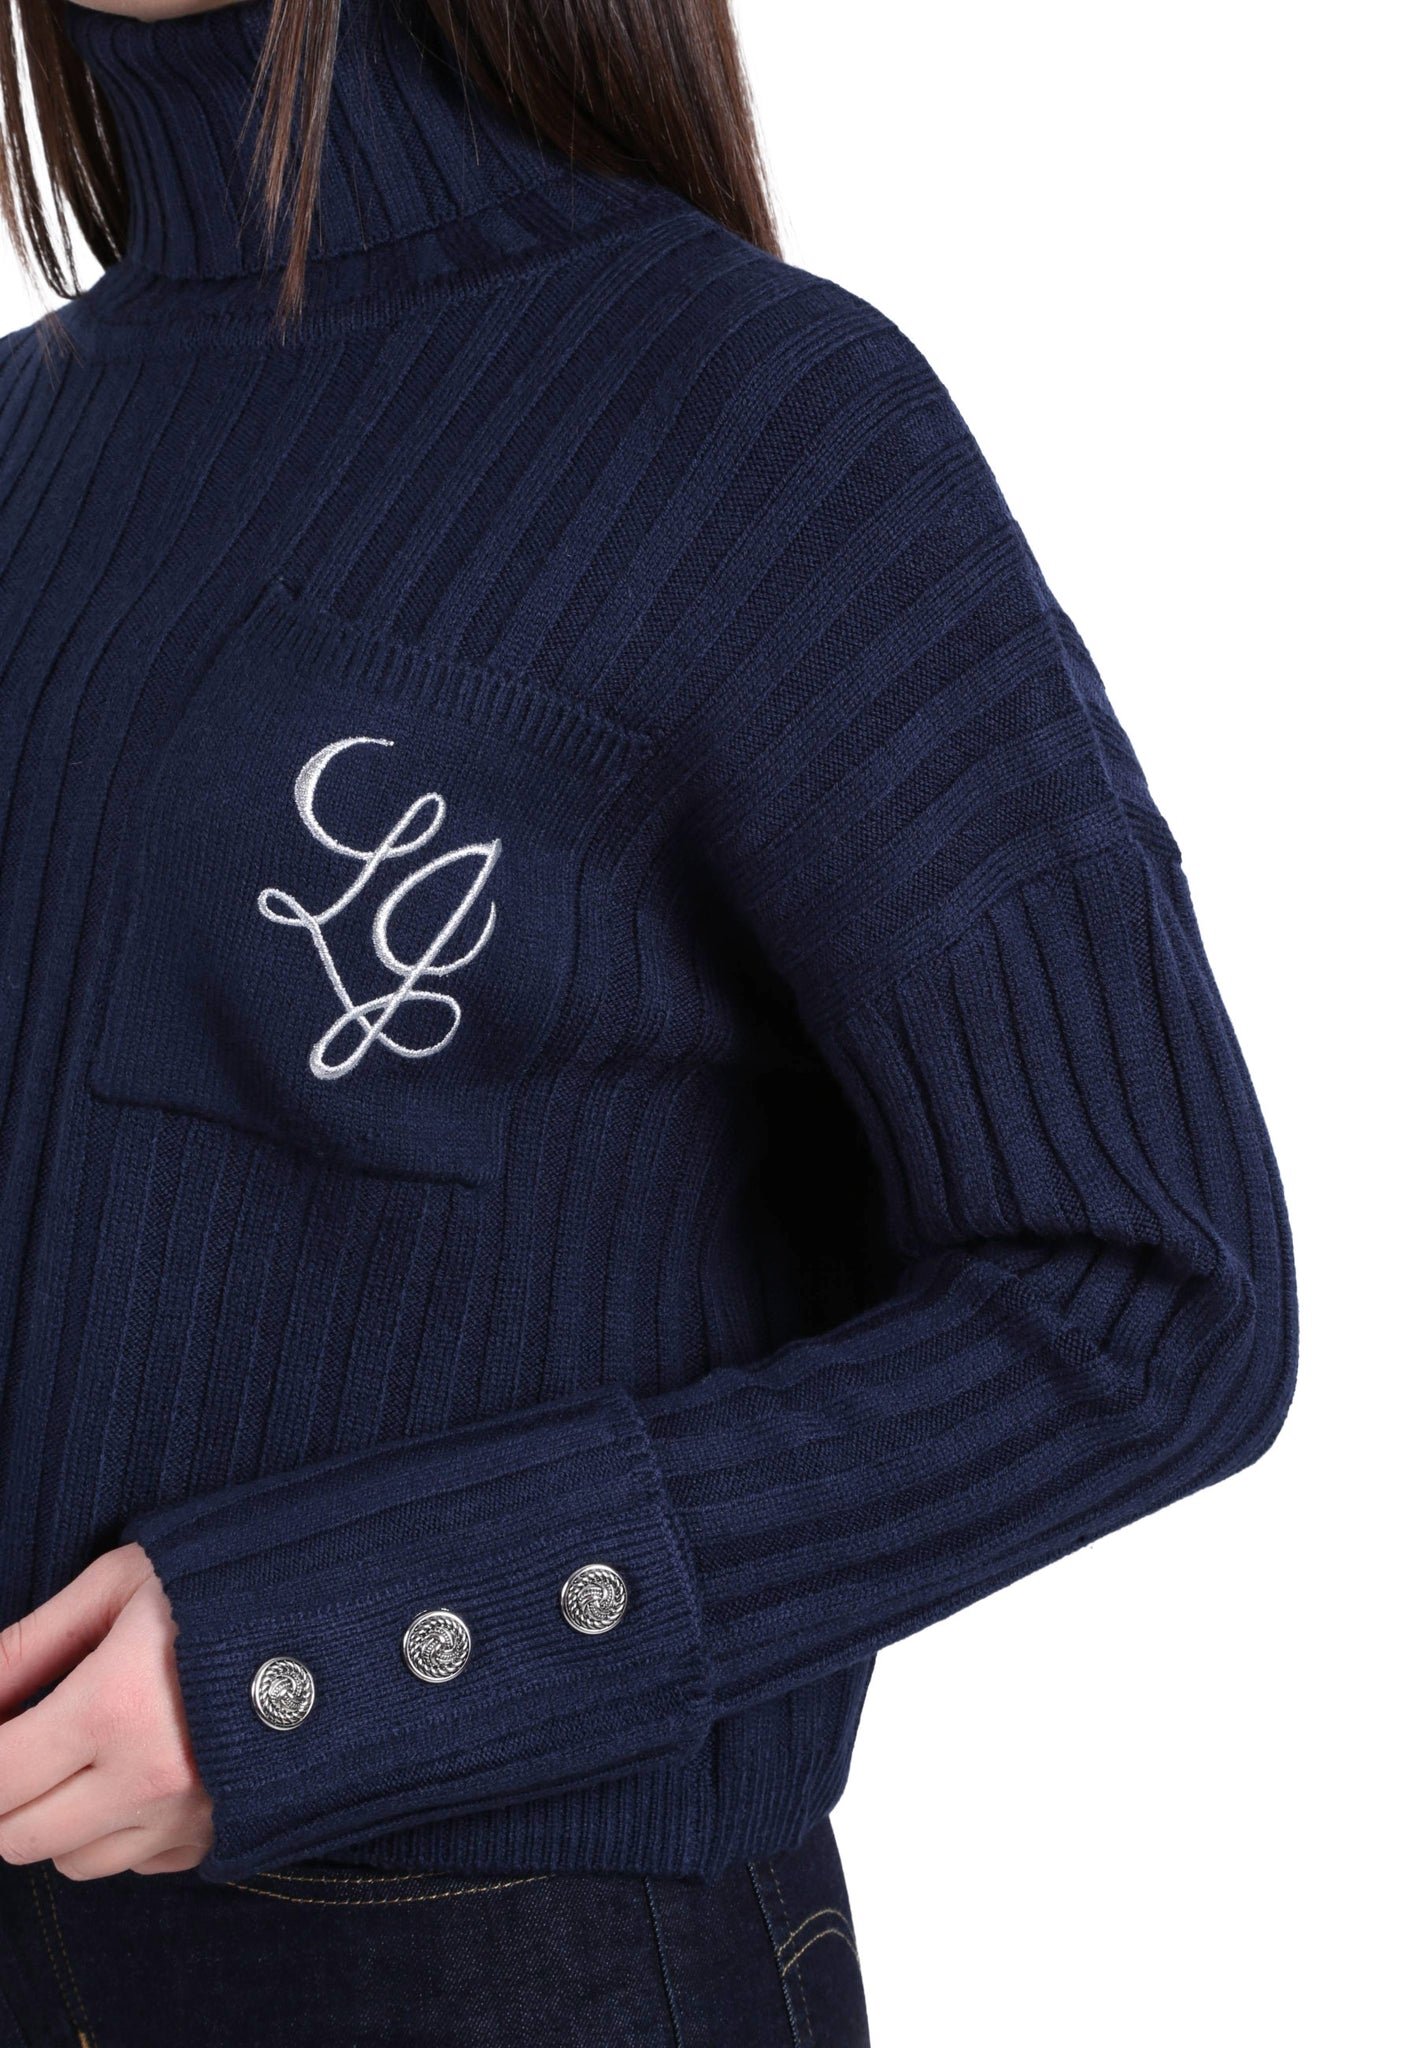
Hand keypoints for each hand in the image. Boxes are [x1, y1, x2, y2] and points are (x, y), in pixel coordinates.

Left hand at [0, 1543, 212, 1878]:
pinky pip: (133, 1863)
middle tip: (31, 1736)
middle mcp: (150, 1779)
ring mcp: (189, 1817)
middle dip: (8, 1790)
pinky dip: (118, 1829)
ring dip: (60, 1816)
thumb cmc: (229, 1581)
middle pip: (18, 1836)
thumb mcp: (123, 1583)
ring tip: (94, 1750)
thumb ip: (31, 1643)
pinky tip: (144, 1767)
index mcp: (117, 1706)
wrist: (347, 1612)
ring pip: (71, 1861)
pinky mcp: (220, 1836)